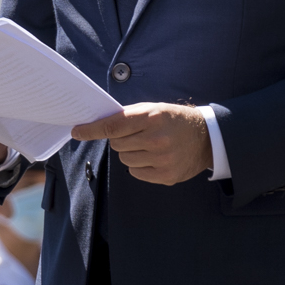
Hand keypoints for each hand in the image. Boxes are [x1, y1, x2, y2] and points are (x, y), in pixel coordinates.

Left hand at [71, 103, 211, 185]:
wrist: (207, 138)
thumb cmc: (174, 120)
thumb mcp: (154, 109)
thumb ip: (127, 116)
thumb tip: (96, 124)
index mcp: (153, 117)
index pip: (113, 125)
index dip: (92, 129)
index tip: (76, 131)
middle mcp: (157, 138)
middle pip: (117, 144)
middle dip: (121, 139)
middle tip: (138, 135)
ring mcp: (162, 159)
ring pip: (124, 159)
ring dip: (130, 153)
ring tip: (149, 146)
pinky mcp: (166, 176)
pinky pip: (135, 172)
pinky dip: (139, 165)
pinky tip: (154, 158)